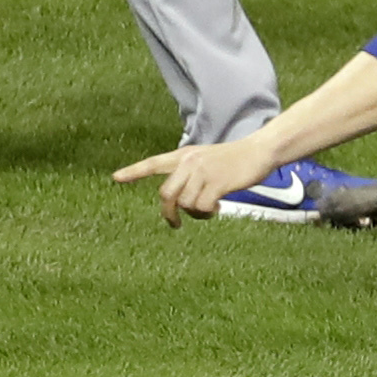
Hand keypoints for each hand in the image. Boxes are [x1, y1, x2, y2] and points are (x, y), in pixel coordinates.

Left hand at [115, 132, 282, 225]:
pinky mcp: (216, 183)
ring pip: (185, 204)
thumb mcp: (208, 160)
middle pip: (165, 194)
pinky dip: (208, 213)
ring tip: (210, 210)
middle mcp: (190, 162)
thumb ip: (191, 173)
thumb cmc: (236, 159)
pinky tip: (218, 207)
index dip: (134, 171)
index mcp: (186, 155)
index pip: (154, 163)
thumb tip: (181, 202)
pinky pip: (201, 207)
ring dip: (196, 213)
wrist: (260, 151)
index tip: (115, 178)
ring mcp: (202, 172)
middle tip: (176, 224)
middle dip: (169, 214)